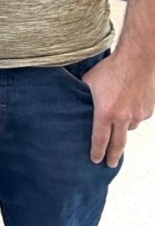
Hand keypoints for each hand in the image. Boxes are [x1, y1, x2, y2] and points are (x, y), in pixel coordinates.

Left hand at [82, 49, 154, 166]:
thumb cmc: (109, 69)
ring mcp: (137, 115)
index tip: (95, 160)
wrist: (136, 61)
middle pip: (118, 143)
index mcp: (105, 112)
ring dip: (122, 127)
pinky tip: (128, 104)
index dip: (97, 151)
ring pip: (129, 128)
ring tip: (116, 118)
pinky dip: (132, 115)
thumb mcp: (89, 81)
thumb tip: (78, 101)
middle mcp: (123, 118)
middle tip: (110, 164)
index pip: (100, 138)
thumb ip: (85, 96)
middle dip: (113, 155)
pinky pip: (138, 118)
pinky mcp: (148, 111)